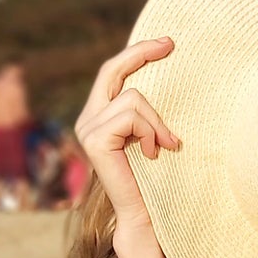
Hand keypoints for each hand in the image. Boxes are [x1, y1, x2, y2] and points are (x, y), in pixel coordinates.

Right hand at [74, 37, 178, 232]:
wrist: (142, 214)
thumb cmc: (152, 178)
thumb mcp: (149, 135)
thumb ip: (146, 112)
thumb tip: (164, 79)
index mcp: (98, 116)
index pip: (113, 73)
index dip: (136, 54)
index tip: (166, 43)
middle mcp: (87, 119)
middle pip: (112, 70)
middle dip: (141, 53)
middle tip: (170, 44)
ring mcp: (87, 129)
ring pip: (133, 98)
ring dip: (157, 122)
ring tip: (163, 147)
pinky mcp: (95, 139)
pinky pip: (132, 116)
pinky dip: (150, 132)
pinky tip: (153, 153)